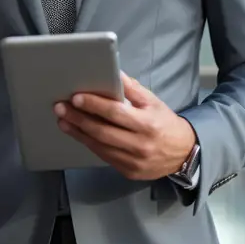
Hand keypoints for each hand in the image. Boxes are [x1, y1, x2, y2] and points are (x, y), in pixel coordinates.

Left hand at [54, 71, 196, 180]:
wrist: (184, 153)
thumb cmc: (165, 123)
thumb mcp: (153, 101)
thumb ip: (132, 88)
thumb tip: (112, 71)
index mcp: (147, 124)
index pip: (115, 113)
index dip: (94, 105)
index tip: (76, 97)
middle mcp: (139, 144)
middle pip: (102, 131)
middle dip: (78, 118)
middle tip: (60, 108)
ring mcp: (133, 161)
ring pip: (100, 146)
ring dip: (78, 133)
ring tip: (63, 120)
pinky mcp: (128, 171)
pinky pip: (104, 156)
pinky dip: (89, 144)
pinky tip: (78, 133)